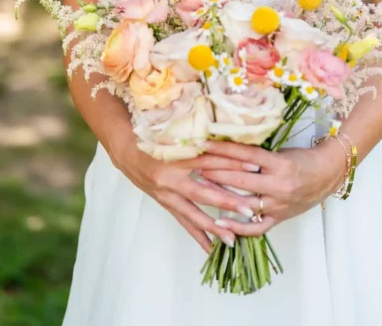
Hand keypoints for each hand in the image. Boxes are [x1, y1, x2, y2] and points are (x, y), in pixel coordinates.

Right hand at [109, 133, 264, 253]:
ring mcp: (167, 193)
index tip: (254, 164)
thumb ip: (201, 140)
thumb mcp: (177, 134)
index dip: (232, 161)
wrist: (127, 148)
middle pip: (203, 191)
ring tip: (232, 238)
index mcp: (176, 156)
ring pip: (192, 213)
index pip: (209, 159)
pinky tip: (210, 248)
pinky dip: (197, 235)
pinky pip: (183, 222)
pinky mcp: (165, 203)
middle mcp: (171, 178)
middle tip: (249, 210)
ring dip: (213, 227)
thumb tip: (230, 143)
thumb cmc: (155, 137)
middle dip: (227, 202)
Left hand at [194, 139, 345, 236]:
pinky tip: (219, 222)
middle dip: (215, 172)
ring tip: (199, 190)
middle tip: (194, 166)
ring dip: (220, 197)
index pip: (246, 155)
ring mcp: (279, 205)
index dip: (224, 149)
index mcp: (280, 163)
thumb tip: (229, 149)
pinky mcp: (279, 218)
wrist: (328, 174)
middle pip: (241, 179)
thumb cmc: (304, 158)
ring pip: (244, 203)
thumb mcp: (282, 151)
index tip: (204, 144)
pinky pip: (256, 227)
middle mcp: (279, 185)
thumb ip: (259, 155)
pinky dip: (237, 227)